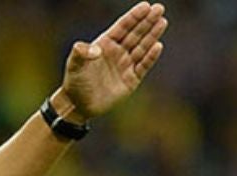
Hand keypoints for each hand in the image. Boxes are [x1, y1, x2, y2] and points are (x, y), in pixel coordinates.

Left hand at [59, 2, 167, 120]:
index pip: (122, 27)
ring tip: (162, 22)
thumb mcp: (74, 66)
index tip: (146, 6)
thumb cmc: (75, 82)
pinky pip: (143, 66)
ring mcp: (126, 65)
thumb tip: (95, 49)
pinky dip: (150, 57)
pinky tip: (157, 46)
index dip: (134, 17)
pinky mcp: (131, 80)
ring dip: (152, 35)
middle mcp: (118, 52)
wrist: (79, 105)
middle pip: (135, 33)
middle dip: (147, 21)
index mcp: (105, 44)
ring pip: (142, 47)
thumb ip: (80, 53)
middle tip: (159, 8)